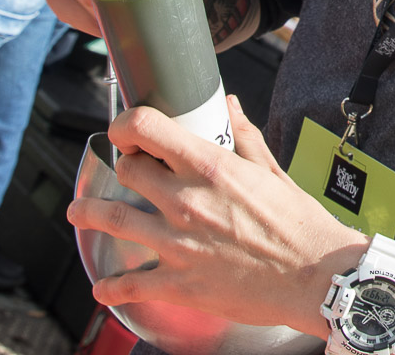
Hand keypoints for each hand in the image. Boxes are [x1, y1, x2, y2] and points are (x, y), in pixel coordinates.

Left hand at [69, 97, 367, 335]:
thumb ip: (243, 136)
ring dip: (90, 214)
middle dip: (122, 168)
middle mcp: (187, 201)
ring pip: (113, 219)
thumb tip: (229, 106)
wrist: (315, 278)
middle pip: (127, 171)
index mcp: (210, 167)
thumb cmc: (300, 224)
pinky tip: (102, 288)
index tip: (122, 130)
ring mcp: (178, 243)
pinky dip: (110, 287)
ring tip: (79, 213)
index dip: (125, 125)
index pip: (148, 129)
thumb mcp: (272, 171)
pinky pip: (130, 284)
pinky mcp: (180, 283)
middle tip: (122, 173)